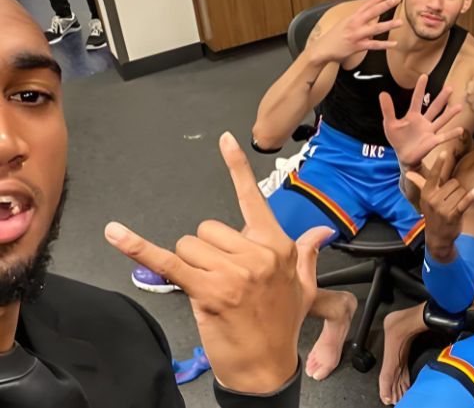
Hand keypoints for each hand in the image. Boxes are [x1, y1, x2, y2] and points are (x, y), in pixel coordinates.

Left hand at [104, 133, 332, 392]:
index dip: (237, 168)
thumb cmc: (281, 328)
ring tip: (209, 288)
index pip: (254, 200)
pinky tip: (116, 233)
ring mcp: (231, 272)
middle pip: (208, 228)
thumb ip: (307, 255)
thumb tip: (322, 234)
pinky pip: (166, 261)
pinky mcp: (206, 290)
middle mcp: (256, 254)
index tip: (226, 141)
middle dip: (206, 250)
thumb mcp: (303, 289)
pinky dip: (138, 247)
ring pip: (188, 244)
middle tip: (219, 276)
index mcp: (278, 247)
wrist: (266, 368)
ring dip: (190, 264)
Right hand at [307, 0, 402, 63]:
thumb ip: (358, 20)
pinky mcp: (357, 46)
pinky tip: (393, 44)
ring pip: (375, 29)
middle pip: (372, 12)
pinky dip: (384, 45)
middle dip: (385, 4)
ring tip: (400, 22)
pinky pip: (373, 46)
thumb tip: (370, 17)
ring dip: (388, 25)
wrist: (323, 49)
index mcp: (353, 16)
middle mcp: (355, 23)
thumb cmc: (334, 37)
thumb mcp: (345, 23)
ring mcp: (357, 35)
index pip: (368, 3)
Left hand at [380, 74, 462, 168]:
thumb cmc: (397, 139)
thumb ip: (388, 110)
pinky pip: (444, 137)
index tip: (424, 76)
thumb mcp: (390, 124)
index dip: (420, 88)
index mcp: (413, 116)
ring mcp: (430, 131)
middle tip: (450, 87)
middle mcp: (424, 121)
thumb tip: (382, 93)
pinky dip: (452, 134)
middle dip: (442, 98)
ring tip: (460, 106)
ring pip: (441, 120)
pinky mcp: (433, 141)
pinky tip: (461, 130)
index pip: (417, 99)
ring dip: (450, 114)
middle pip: (434, 107)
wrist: (403, 156)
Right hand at [406, 152, 473, 259]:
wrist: (437, 236)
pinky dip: (470, 197)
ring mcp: (443, 208)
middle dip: (456, 190)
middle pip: (453, 183)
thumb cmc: (432, 214)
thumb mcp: (425, 199)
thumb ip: (419, 183)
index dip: (439, 164)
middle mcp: (433, 199)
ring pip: (461, 192)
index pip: (433, 176)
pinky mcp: (453, 215)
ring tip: (454, 206)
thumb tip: (408, 173)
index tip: (443, 152)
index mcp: (427, 193)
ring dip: (462, 197)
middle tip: (450, 201)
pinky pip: (463, 203)